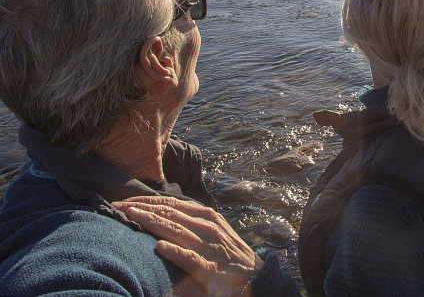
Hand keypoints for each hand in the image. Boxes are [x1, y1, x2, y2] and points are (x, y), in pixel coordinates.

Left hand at [113, 196, 261, 296]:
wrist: (254, 278)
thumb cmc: (228, 256)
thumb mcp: (212, 232)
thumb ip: (191, 223)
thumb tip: (163, 215)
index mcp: (205, 216)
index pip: (170, 204)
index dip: (145, 201)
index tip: (121, 201)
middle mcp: (207, 226)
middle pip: (169, 213)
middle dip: (140, 208)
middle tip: (114, 206)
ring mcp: (209, 246)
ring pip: (176, 230)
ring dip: (152, 222)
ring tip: (130, 217)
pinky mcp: (211, 269)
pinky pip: (190, 258)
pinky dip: (175, 252)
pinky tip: (160, 248)